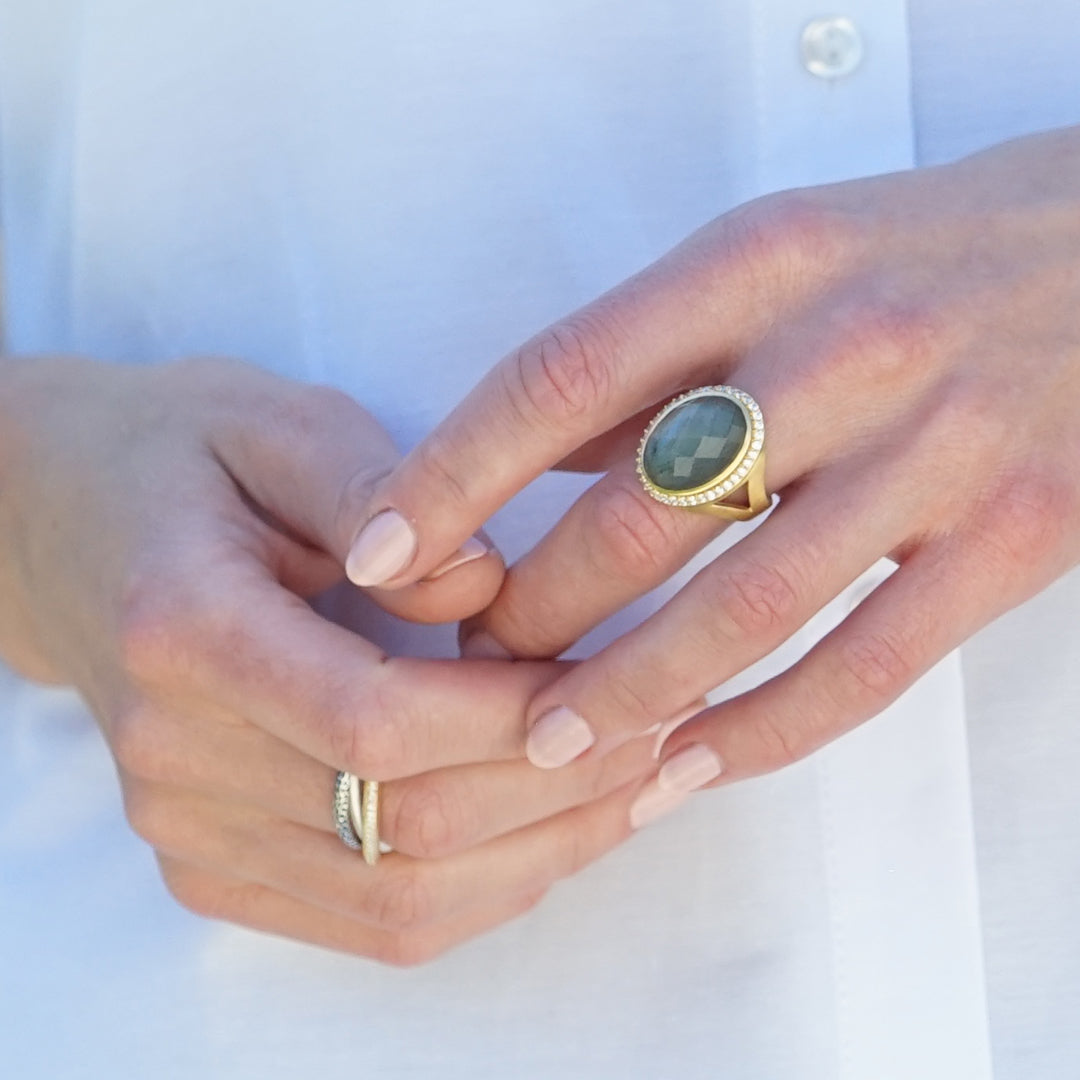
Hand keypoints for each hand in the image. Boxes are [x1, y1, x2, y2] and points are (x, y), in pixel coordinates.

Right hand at [0, 356, 657, 961]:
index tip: (625, 682)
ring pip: (400, 898)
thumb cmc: (179, 454)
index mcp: (182, 631)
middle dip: (558, 791)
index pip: (377, 723)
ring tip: (644, 791)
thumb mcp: (277, 422)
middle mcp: (174, 757)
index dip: (518, 718)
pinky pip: (372, 917)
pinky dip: (482, 888)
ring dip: (541, 854)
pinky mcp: (217, 862)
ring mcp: (189, 828)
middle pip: (401, 826)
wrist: (63, 525)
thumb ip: (381, 495)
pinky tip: (560, 832)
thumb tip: (488, 589)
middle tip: (669, 735)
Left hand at [349, 125, 1079, 822]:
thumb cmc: (907, 259)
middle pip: (642, 511)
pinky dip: (765, 729)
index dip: (453, 478)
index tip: (377, 556)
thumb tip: (516, 460)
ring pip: (749, 607)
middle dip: (535, 604)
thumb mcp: (764, 259)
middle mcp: (848, 348)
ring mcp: (943, 449)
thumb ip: (643, 359)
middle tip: (472, 659)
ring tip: (547, 742)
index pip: (560, 377)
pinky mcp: (1017, 538)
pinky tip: (689, 763)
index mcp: (759, 262)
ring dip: (631, 690)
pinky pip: (869, 666)